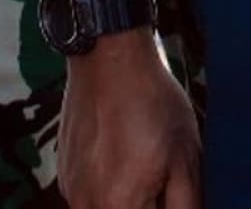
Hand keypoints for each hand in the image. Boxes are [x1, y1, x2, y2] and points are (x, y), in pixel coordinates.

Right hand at [57, 39, 201, 208]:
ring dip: (127, 202)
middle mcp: (88, 205)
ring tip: (143, 165)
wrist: (108, 57)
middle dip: (147, 205)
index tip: (172, 190)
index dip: (166, 206)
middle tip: (161, 176)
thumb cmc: (151, 102)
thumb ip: (185, 206)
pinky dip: (109, 189)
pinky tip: (123, 156)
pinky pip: (90, 198)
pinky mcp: (65, 173)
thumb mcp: (186, 157)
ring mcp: (72, 190)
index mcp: (121, 206)